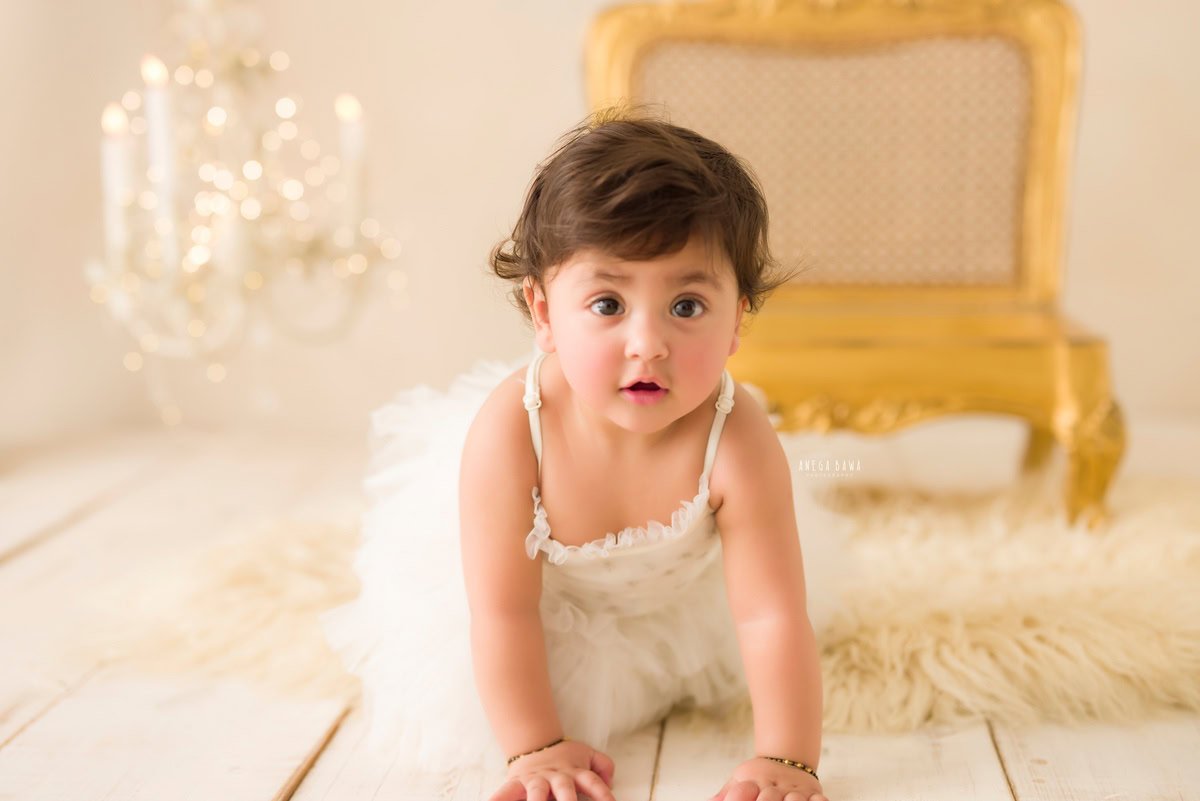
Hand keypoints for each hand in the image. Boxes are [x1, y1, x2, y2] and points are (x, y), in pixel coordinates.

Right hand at [488, 738, 617, 800]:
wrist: (534, 745)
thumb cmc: (564, 758)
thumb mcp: (586, 755)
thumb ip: (602, 765)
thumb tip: (610, 780)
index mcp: (574, 771)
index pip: (591, 782)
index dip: (602, 794)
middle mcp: (556, 777)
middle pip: (565, 789)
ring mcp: (535, 781)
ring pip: (536, 793)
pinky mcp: (517, 784)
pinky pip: (505, 793)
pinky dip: (498, 799)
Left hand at [707, 756, 828, 800]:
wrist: (787, 757)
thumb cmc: (759, 777)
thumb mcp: (740, 780)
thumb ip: (726, 794)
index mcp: (755, 783)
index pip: (745, 793)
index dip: (740, 798)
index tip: (738, 799)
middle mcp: (776, 787)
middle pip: (770, 798)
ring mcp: (795, 790)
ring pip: (796, 799)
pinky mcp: (813, 793)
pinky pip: (819, 799)